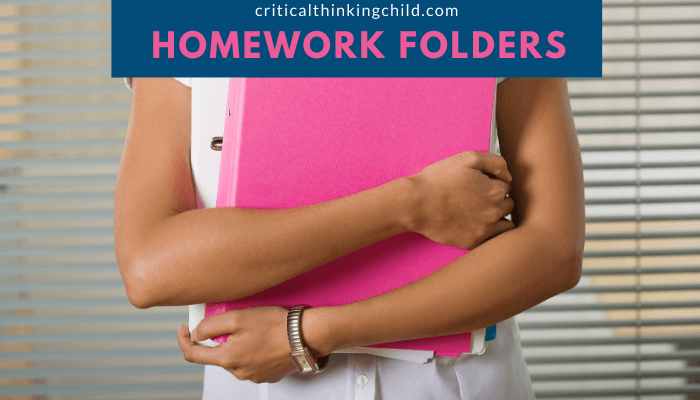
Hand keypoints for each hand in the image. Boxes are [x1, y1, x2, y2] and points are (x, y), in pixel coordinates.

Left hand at [177, 306, 308, 383]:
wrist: (307, 336)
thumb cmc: (276, 325)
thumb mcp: (238, 317)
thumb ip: (210, 326)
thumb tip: (196, 333)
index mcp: (228, 358)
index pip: (193, 355)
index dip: (184, 340)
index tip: (184, 329)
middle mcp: (239, 372)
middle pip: (218, 355)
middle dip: (221, 339)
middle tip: (238, 321)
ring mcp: (254, 376)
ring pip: (236, 358)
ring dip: (239, 344)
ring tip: (257, 329)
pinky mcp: (268, 374)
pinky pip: (253, 362)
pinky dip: (254, 351)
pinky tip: (266, 339)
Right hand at [405, 151, 514, 248]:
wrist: (416, 203)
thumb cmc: (439, 179)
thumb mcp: (468, 158)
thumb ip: (496, 162)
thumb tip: (509, 176)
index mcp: (495, 191)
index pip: (506, 185)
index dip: (492, 181)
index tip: (477, 182)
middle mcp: (494, 212)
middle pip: (508, 204)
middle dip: (497, 198)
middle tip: (476, 195)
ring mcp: (484, 229)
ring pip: (505, 222)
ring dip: (496, 215)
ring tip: (477, 210)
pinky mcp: (473, 242)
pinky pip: (493, 238)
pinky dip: (489, 231)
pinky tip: (476, 223)